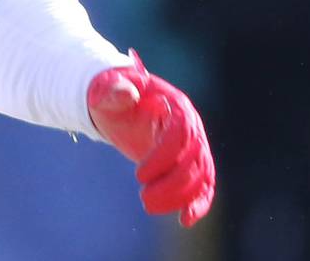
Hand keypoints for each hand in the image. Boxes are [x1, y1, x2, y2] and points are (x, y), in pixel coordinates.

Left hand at [86, 50, 214, 226]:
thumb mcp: (106, 89)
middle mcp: (192, 126)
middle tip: (144, 199)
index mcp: (175, 105)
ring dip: (180, 196)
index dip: (164, 157)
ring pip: (201, 176)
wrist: (117, 103)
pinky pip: (203, 186)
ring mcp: (194, 146)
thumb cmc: (111, 95)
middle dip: (173, 184)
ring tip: (149, 206)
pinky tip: (185, 220)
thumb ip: (113, 89)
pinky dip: (198, 204)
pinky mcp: (190, 164)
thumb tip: (126, 92)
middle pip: (195, 159)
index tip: (139, 176)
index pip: (182, 134)